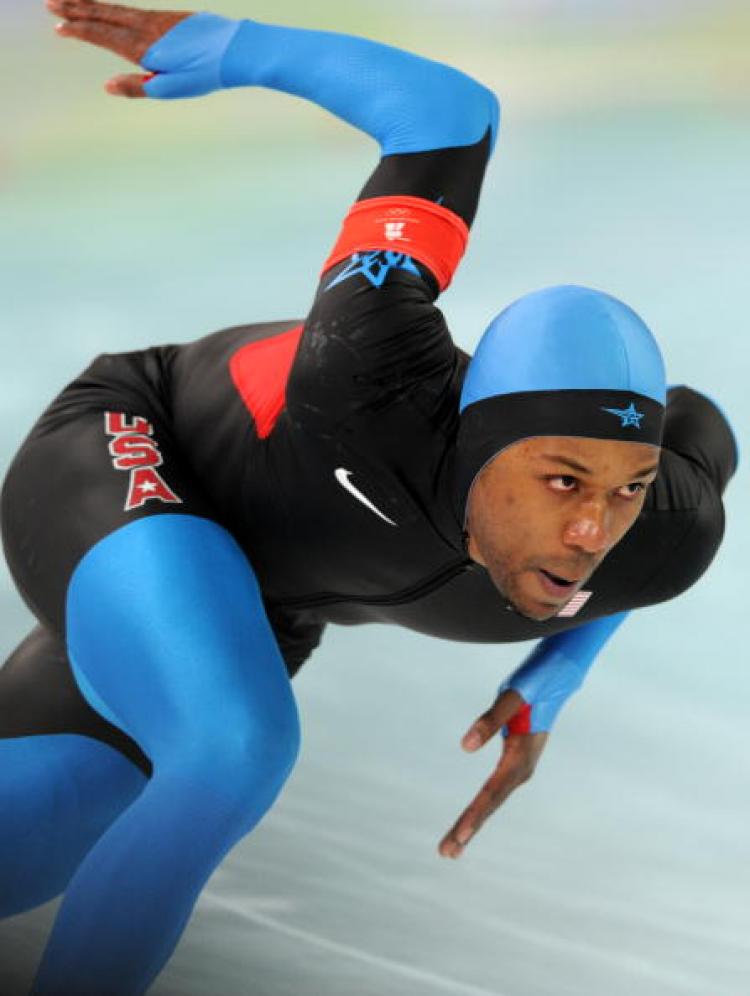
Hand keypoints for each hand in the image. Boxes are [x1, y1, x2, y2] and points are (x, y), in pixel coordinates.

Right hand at [46, 0, 190, 96]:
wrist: (235, 49)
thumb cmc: (204, 73)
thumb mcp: (169, 89)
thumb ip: (137, 87)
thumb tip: (107, 86)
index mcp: (142, 48)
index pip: (102, 36)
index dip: (79, 31)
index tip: (58, 27)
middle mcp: (146, 29)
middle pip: (104, 16)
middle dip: (76, 9)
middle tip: (51, 4)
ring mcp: (158, 20)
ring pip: (117, 10)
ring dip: (92, 6)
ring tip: (73, 2)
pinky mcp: (170, 18)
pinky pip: (133, 10)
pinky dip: (115, 9)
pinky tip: (110, 11)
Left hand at [438, 689, 547, 858]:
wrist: (559, 676)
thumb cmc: (536, 682)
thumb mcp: (512, 696)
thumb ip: (490, 720)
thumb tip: (465, 746)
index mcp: (521, 757)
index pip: (491, 793)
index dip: (474, 817)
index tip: (459, 838)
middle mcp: (522, 769)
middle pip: (490, 804)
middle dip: (468, 828)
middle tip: (444, 852)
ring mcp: (519, 768)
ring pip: (492, 800)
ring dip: (473, 822)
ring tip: (452, 847)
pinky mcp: (515, 762)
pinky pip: (494, 791)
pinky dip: (481, 807)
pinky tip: (471, 819)